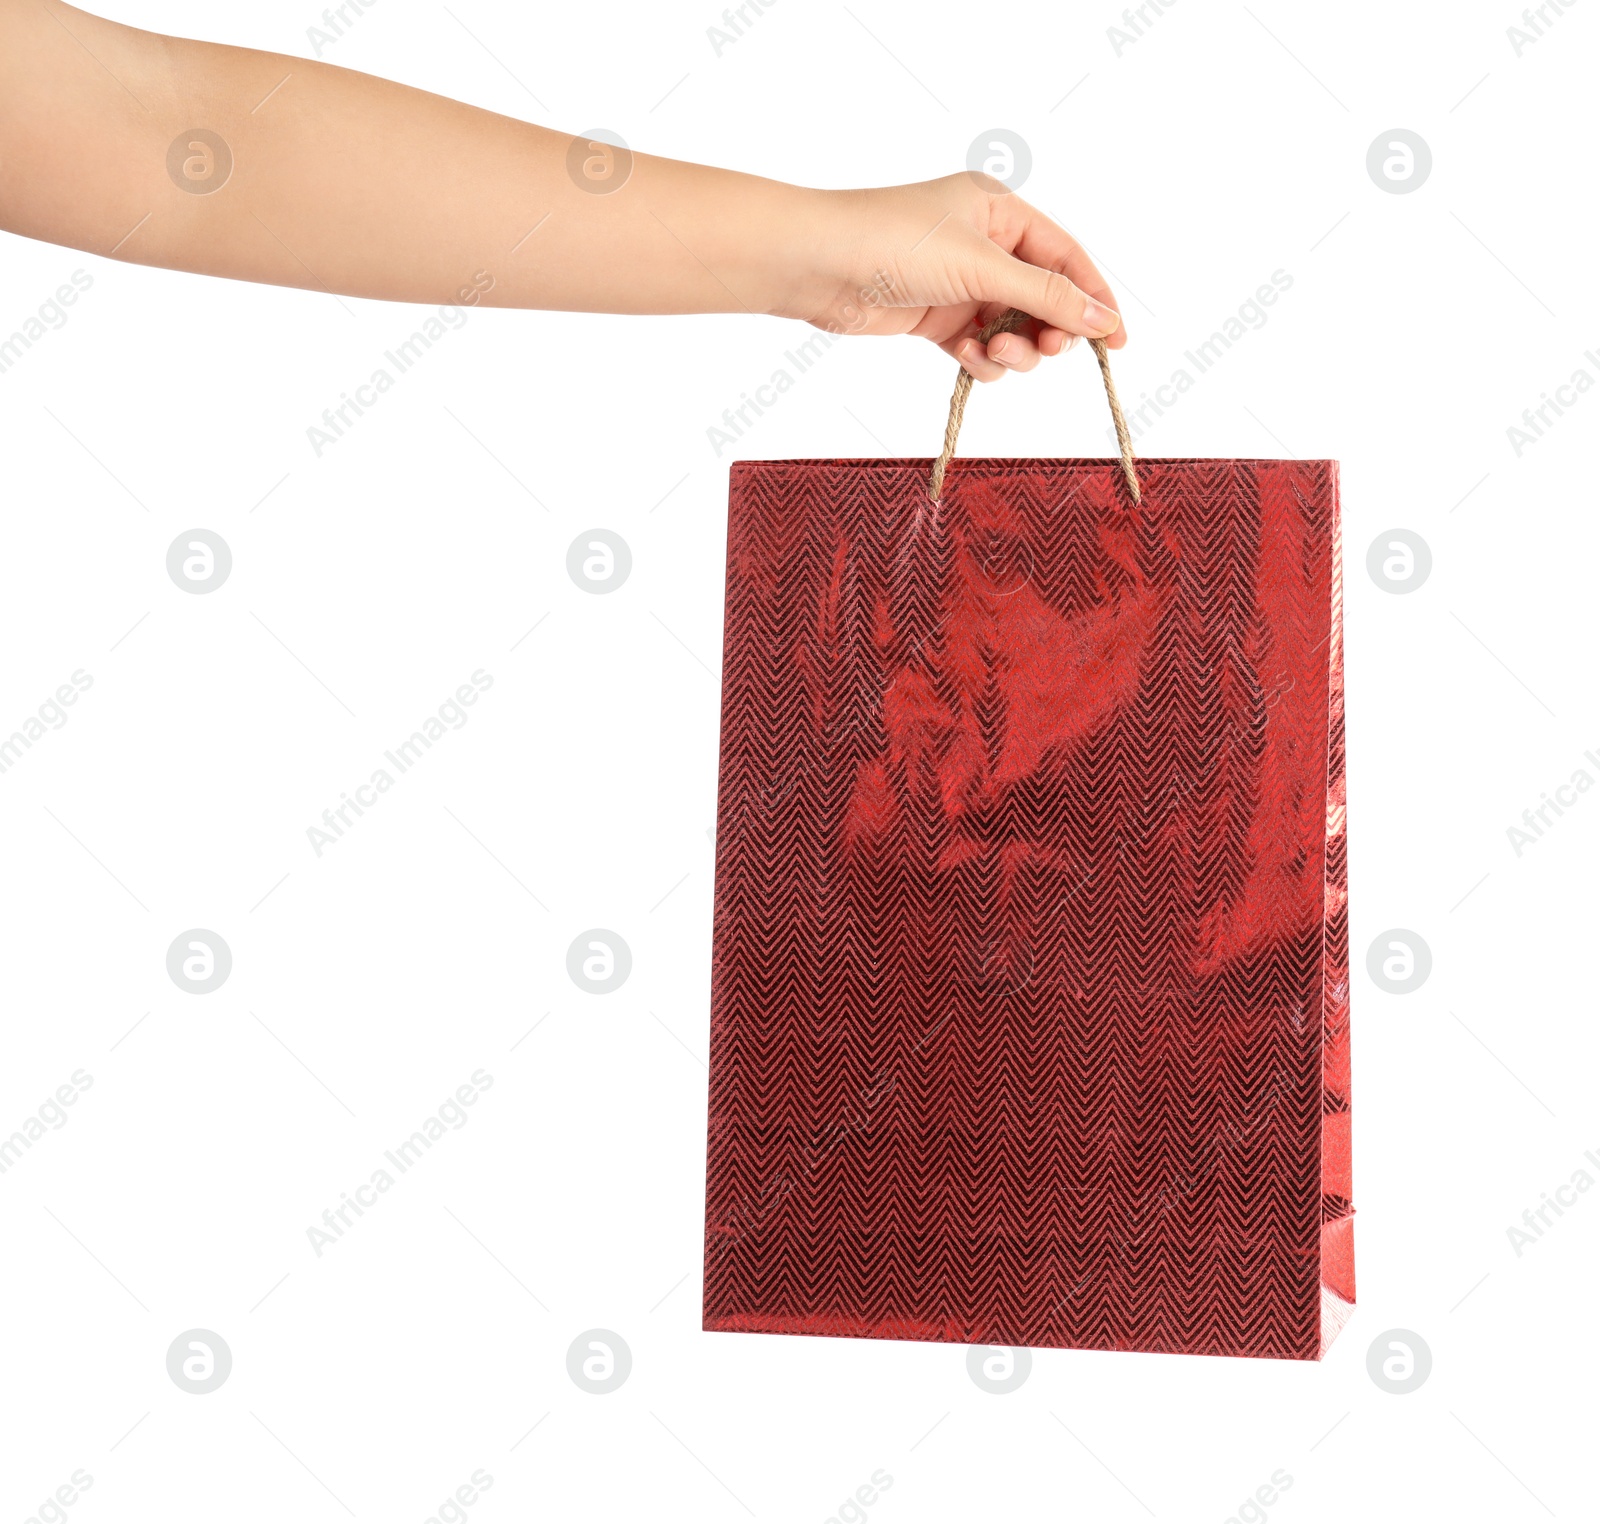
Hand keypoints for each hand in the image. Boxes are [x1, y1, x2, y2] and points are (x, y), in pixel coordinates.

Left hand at [777, 173, 1124, 380]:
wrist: (818, 266)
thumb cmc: (894, 243)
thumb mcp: (982, 266)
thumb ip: (1046, 295)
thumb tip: (1102, 318)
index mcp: (1000, 211)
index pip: (1066, 256)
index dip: (1094, 298)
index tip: (1116, 340)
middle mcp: (984, 245)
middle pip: (1043, 299)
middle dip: (1049, 329)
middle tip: (1048, 350)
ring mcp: (959, 286)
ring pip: (1013, 329)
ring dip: (1014, 350)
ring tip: (996, 353)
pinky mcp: (935, 321)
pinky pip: (979, 348)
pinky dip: (982, 361)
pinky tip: (969, 360)